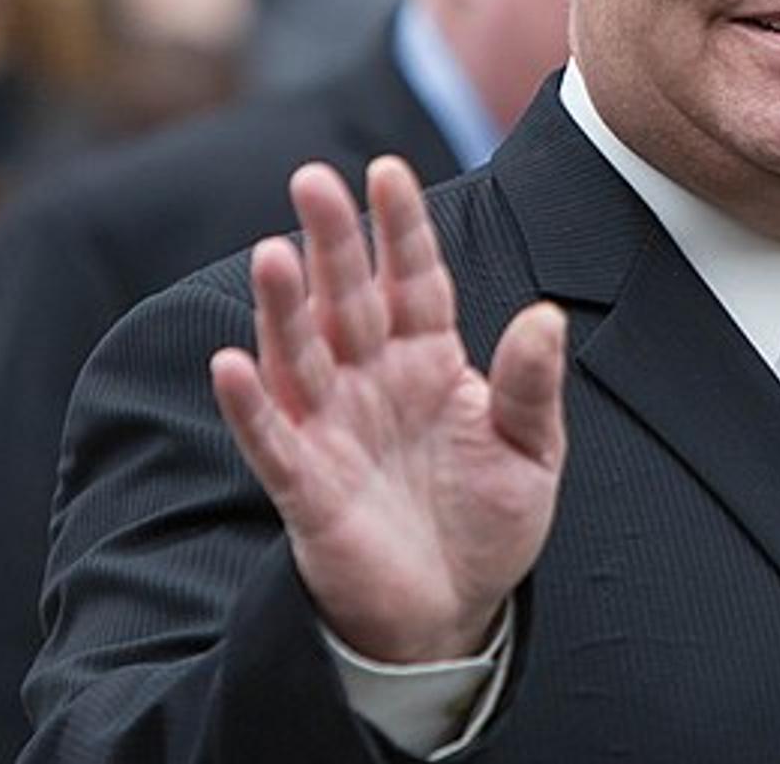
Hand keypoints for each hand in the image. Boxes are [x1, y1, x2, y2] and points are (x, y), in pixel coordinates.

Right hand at [211, 157, 567, 662]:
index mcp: (429, 359)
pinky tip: (232, 363)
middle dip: (332, 242)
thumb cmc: (488, 520)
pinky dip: (249, 404)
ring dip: (283, 308)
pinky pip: (272, 439)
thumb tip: (547, 314)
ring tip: (272, 254)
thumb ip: (533, 385)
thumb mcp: (532, 450)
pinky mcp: (306, 487)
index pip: (413, 279)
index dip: (400, 228)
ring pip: (300, 354)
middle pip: (348, 300)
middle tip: (313, 179)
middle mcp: (373, 380)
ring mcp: (334, 428)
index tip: (389, 170)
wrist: (454, 609)